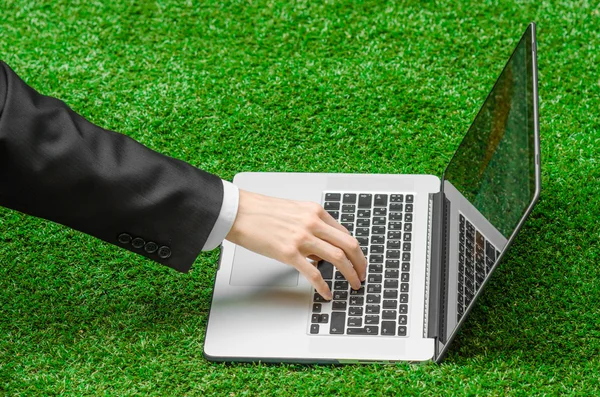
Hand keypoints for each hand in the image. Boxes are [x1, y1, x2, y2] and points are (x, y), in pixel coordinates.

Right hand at [225, 189, 366, 299]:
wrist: (239, 212)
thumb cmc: (262, 212)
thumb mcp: (294, 212)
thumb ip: (311, 226)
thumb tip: (321, 250)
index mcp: (315, 211)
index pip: (345, 233)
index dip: (355, 250)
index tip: (358, 261)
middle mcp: (312, 223)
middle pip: (349, 245)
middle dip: (360, 264)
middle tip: (362, 275)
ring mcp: (302, 238)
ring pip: (338, 259)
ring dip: (350, 275)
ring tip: (353, 285)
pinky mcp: (289, 253)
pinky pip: (314, 274)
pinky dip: (324, 287)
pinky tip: (327, 294)